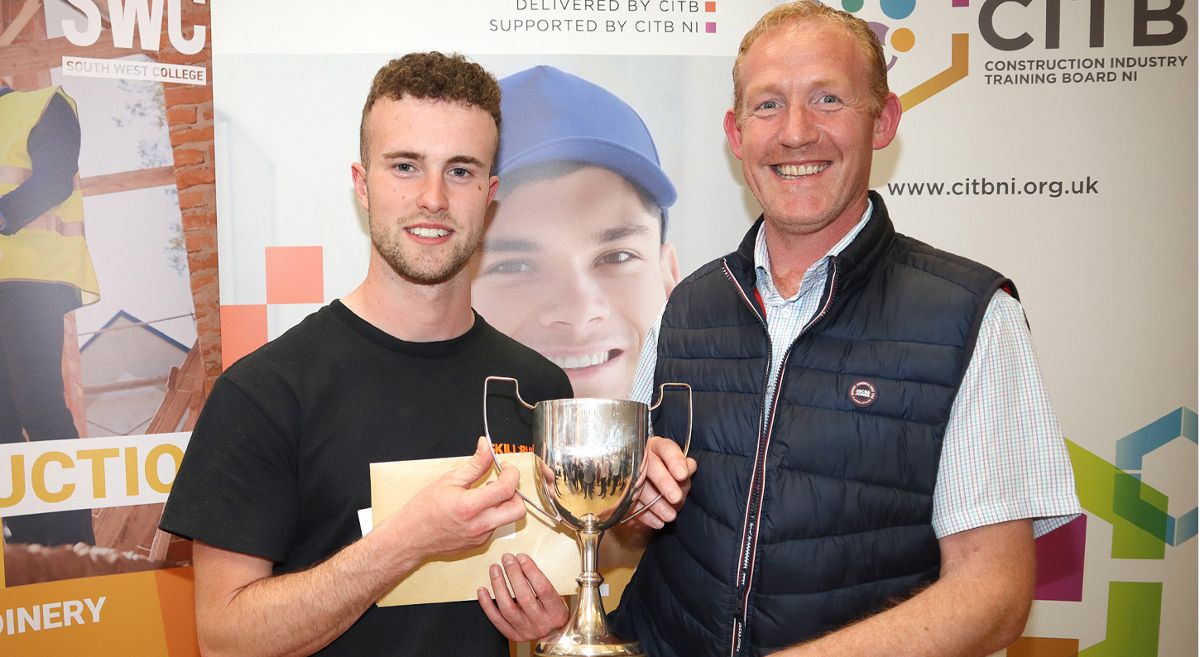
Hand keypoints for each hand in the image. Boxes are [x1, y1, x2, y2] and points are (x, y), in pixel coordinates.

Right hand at [384, 437, 525, 558]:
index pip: (506, 489)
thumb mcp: (449, 480)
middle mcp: (478, 525)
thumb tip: (486, 446)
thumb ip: (475, 464)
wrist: (410, 538)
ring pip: (507, 519)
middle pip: (518, 510)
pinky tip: (475, 509)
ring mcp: (480, 537)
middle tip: (503, 483)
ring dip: (503, 504)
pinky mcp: (479, 544)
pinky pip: (495, 526)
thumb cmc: (423, 510)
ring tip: (484, 495)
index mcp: (469, 507)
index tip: (505, 467)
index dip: (511, 473)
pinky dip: (492, 515)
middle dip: (516, 493)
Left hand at [478, 552, 568, 641]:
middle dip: (513, 574)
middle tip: (507, 559)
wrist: (553, 635)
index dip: (531, 571)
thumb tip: (522, 562)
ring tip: (495, 569)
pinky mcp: (513, 635)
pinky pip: (496, 619)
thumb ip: (542, 583)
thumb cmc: (553, 611)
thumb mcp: (558, 597)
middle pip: (524, 597)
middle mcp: (541, 623)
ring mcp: (526, 631)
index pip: (543, 589)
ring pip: (508, 608)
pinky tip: (483, 590)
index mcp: (556, 612)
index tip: (522, 557)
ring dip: (499, 586)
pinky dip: (487, 604)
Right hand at [629, 436, 696, 529]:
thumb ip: (684, 467)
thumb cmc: (666, 471)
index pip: (667, 449)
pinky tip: (657, 522)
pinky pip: (631, 503)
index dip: (675, 461)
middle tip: (676, 498)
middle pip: (651, 466)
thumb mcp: (677, 468)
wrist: (643, 479)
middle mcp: (642, 456)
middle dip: (664, 482)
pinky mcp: (621, 492)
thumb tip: (690, 466)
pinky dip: (645, 515)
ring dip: (655, 503)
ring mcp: (629, 473)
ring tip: (670, 516)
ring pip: (640, 486)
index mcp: (657, 447)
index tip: (683, 475)